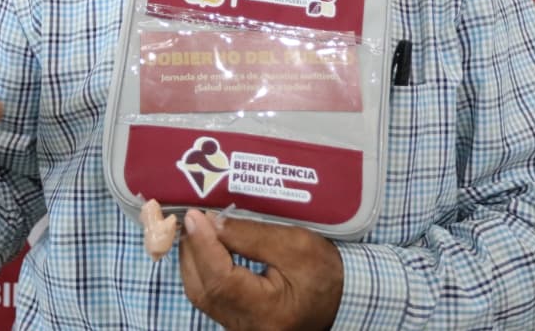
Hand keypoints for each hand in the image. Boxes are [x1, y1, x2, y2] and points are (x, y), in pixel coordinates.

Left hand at [178, 210, 342, 330]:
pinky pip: (209, 296)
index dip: (203, 245)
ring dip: (193, 259)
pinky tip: (204, 248)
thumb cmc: (325, 272)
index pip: (221, 279)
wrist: (341, 299)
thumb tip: (212, 222)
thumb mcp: (297, 245)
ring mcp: (240, 327)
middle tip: (193, 216)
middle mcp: (248, 326)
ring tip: (196, 228)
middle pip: (203, 289)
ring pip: (200, 294)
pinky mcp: (237, 321)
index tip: (195, 215)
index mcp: (268, 311)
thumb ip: (253, 235)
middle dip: (192, 250)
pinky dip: (201, 270)